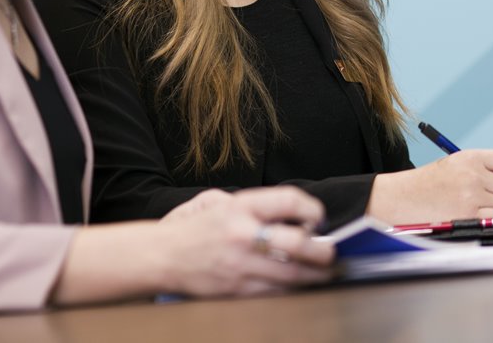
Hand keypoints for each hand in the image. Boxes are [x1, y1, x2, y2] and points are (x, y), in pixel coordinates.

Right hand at [156, 186, 335, 296]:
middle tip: (331, 251)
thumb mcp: (222, 202)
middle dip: (322, 249)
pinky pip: (274, 291)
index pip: (290, 201)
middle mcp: (243, 234)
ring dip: (314, 274)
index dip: (313, 209)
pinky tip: (300, 284)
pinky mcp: (236, 289)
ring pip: (290, 273)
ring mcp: (240, 265)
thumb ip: (256, 205)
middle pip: (297, 243)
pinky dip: (292, 288)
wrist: (161, 256)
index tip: (319, 218)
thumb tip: (295, 215)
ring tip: (326, 272)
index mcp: (241, 206)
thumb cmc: (196, 228)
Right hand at [368, 149, 492, 222]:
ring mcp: (472, 194)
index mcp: (471, 157)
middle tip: (487, 195)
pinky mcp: (469, 214)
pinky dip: (489, 218)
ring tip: (472, 204)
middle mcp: (474, 174)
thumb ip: (482, 168)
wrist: (404, 196)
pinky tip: (473, 214)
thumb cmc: (429, 182)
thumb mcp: (456, 163)